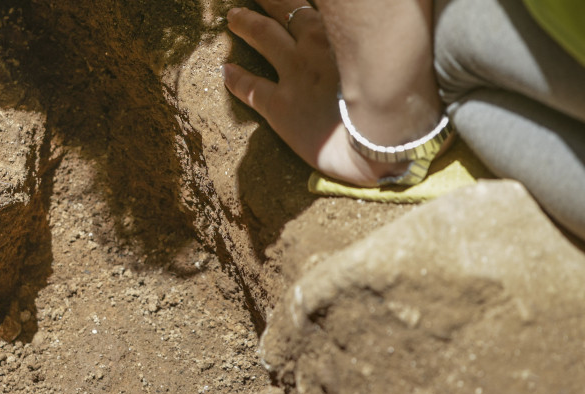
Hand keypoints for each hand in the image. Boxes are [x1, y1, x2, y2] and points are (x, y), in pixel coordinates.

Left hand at [223, 3, 407, 186]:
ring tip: (233, 16)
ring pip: (264, 38)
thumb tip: (379, 33)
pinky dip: (235, 78)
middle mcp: (315, 45)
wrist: (382, 145)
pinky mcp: (280, 106)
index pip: (316, 4)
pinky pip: (250, 87)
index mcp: (343, 33)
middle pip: (286, 10)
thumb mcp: (400, 57)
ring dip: (246, 24)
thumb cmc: (403, 102)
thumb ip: (380, 39)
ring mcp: (295, 74)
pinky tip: (225, 71)